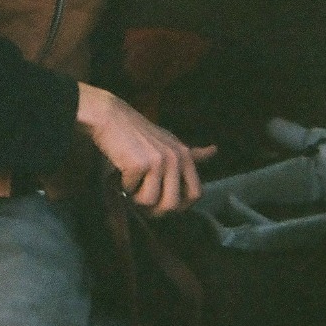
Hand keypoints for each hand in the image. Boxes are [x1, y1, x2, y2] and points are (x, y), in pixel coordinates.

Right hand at [76, 82, 217, 215]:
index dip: (180, 205)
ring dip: (136, 197)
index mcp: (185, 156)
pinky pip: (130, 191)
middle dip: (155, 210)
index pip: (195, 194)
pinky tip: (121, 170)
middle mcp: (176, 159)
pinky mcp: (140, 164)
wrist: (111, 116)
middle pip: (172, 204)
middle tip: (143, 200)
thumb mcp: (170, 141)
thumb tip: (214, 151)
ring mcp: (159, 161)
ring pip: (150, 201)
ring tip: (132, 181)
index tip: (165, 203)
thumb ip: (191, 152)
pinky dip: (123, 185)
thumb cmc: (138, 131)